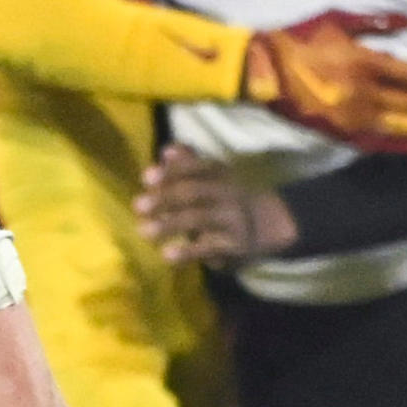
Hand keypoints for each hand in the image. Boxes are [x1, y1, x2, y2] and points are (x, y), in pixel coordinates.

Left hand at [140, 147, 298, 266]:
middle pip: (194, 192)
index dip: (172, 171)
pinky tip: (167, 255)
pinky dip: (187, 252)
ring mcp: (231, 220)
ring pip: (199, 219)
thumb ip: (188, 164)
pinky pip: (209, 249)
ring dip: (169, 224)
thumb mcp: (211, 179)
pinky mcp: (233, 246)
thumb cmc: (224, 200)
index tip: (146, 178)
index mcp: (219, 174)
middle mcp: (227, 193)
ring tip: (144, 232)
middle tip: (138, 206)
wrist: (268, 226)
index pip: (196, 167)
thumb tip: (167, 151)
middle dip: (165, 198)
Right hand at [247, 10, 406, 148]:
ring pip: (398, 123)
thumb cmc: (299, 39)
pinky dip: (402, 145)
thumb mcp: (338, 20)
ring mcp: (352, 116)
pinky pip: (378, 143)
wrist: (263, 70)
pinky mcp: (340, 132)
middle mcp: (363, 93)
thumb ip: (376, 23)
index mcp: (363, 63)